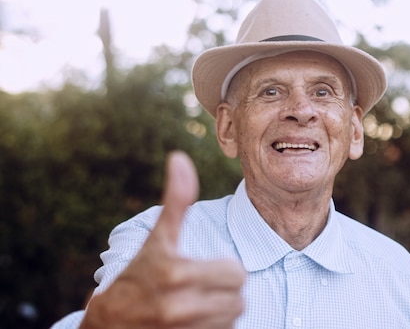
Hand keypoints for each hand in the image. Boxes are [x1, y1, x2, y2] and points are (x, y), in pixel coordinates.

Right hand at [81, 151, 245, 328]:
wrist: (109, 327)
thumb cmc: (137, 277)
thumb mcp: (156, 239)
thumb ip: (175, 202)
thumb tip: (179, 158)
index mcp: (176, 274)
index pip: (237, 273)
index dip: (225, 269)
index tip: (204, 268)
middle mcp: (180, 307)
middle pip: (239, 298)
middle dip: (226, 290)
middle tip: (203, 286)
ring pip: (233, 318)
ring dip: (222, 310)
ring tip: (197, 304)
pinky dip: (216, 328)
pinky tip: (195, 322)